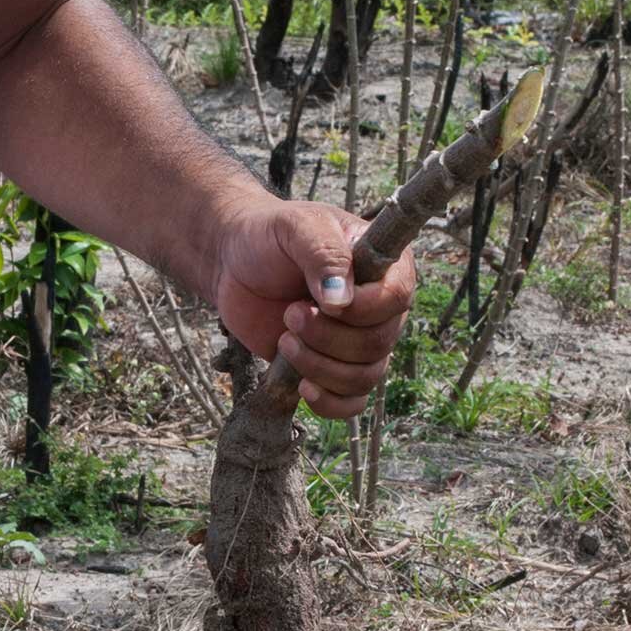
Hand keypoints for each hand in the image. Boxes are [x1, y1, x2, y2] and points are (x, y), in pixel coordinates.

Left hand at [214, 197, 414, 419]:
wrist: (234, 263)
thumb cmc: (269, 236)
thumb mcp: (296, 227)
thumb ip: (323, 254)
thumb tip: (342, 302)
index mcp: (384, 266)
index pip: (397, 299)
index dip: (363, 309)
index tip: (321, 301)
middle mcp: (379, 307)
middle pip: (379, 343)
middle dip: (329, 337)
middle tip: (290, 314)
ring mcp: (358, 341)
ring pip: (364, 377)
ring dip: (320, 366)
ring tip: (285, 339)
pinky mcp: (332, 366)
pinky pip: (352, 401)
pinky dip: (330, 403)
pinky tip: (303, 387)